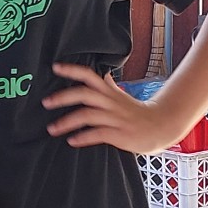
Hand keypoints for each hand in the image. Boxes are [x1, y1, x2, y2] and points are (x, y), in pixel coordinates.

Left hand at [42, 64, 191, 153]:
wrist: (162, 126)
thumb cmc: (139, 112)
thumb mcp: (122, 96)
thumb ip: (109, 86)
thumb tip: (102, 74)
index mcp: (109, 92)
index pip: (89, 75)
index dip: (72, 70)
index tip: (55, 67)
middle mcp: (111, 102)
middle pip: (84, 94)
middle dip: (63, 97)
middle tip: (45, 102)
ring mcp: (115, 118)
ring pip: (88, 115)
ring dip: (67, 121)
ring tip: (52, 129)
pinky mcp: (119, 134)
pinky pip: (98, 134)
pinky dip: (83, 137)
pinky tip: (72, 140)